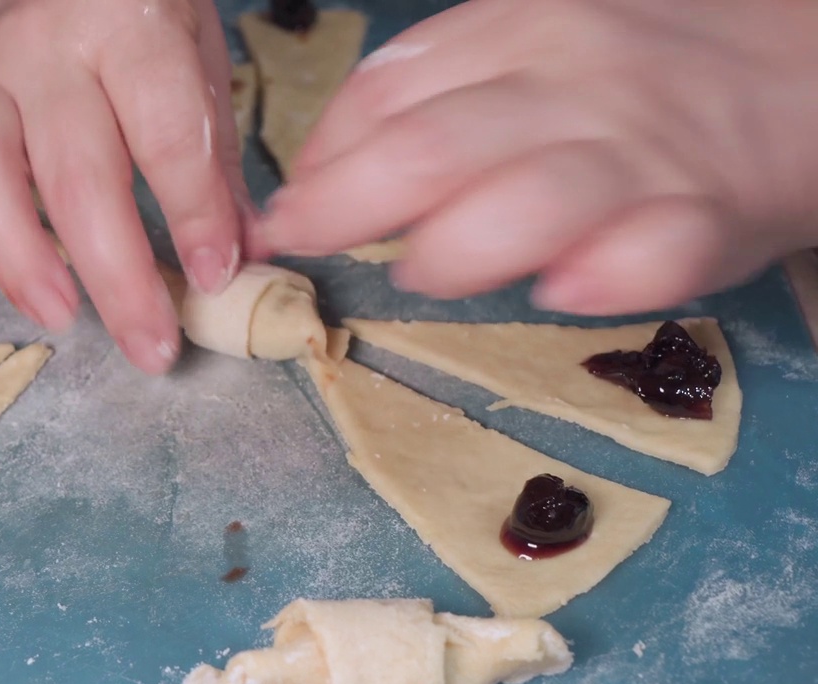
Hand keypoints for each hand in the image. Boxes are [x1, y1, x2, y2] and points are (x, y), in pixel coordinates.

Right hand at [0, 0, 250, 373]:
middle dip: (118, 276)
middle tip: (151, 345)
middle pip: (77, 176)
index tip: (214, 277)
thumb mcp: (198, 63)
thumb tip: (238, 259)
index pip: (164, 134)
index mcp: (130, 28)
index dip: (193, 214)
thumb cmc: (142, 17)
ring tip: (59, 313)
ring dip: (18, 255)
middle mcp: (47, 49)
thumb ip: (212, 159)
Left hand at [250, 0, 817, 314]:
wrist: (793, 73)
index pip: (388, 94)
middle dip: (344, 211)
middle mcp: (568, 80)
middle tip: (301, 252)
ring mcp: (638, 149)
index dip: (320, 165)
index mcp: (515, 31)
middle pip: (432, 150)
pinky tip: (565, 287)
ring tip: (424, 272)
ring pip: (526, 201)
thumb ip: (428, 97)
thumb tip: (320, 171)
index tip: (281, 216)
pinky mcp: (705, 214)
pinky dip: (600, 276)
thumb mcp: (523, 50)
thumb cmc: (630, 78)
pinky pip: (650, 251)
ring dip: (452, 252)